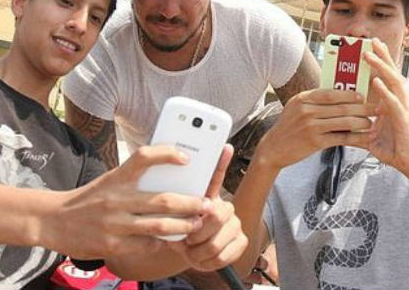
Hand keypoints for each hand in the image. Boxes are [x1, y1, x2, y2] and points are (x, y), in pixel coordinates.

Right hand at [46, 146, 208, 259]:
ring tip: (197, 225)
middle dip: (190, 203)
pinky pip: (146, 245)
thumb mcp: (109, 181)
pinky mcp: (112, 245)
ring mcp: (114, 224)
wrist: (53, 220)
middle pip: (163, 199)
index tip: (186, 157)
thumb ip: (134, 179)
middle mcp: (116, 199)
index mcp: (117, 177)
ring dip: (183, 226)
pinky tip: (172, 240)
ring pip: (159, 226)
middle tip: (207, 204)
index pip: (144, 157)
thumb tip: (170, 175)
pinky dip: (162, 242)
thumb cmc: (89, 198)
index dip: (166, 154)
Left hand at [169, 145, 248, 271]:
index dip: (222, 160)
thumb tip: (166, 190)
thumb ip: (173, 204)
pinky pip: (222, 256)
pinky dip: (205, 262)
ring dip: (197, 251)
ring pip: (216, 241)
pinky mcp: (242, 240)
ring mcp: (236, 223)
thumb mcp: (174, 218)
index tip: (225, 145)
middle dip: (196, 232)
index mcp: (208, 196)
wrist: (192, 253)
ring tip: (188, 250)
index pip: (217, 174)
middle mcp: (226, 206)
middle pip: (215, 215)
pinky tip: (198, 259)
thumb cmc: (180, 231)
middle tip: (185, 237)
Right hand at [255, 89, 375, 170]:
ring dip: (361, 123)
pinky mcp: (315, 142)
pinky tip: (365, 139)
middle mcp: (306, 110)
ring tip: (372, 123)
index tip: (363, 95)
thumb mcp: (297, 107)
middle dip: (362, 108)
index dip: (349, 94)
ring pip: (343, 122)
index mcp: (303, 98)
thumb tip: (341, 94)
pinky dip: (356, 138)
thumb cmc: (289, 126)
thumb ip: (315, 100)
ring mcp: (310, 126)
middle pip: (341, 107)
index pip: (331, 93)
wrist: (274, 148)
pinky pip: (341, 138)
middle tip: (376, 108)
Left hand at [363, 38, 408, 181]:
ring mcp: (404, 110)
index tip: (370, 47)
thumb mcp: (371, 135)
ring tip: (369, 56)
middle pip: (392, 74)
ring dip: (381, 68)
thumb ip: (358, 127)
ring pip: (394, 83)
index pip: (386, 77)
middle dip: (382, 57)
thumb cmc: (394, 149)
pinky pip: (394, 104)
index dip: (380, 62)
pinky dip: (385, 92)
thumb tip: (340, 125)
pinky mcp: (404, 122)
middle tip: (372, 41)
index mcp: (393, 103)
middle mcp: (400, 102)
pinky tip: (376, 83)